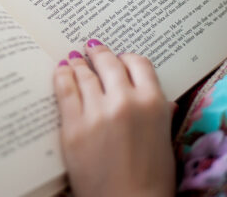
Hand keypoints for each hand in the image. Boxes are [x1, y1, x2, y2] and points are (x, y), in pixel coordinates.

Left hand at [53, 40, 174, 196]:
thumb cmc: (152, 179)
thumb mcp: (164, 140)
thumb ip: (161, 113)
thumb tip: (164, 99)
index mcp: (153, 102)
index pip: (139, 63)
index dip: (127, 58)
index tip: (120, 58)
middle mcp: (125, 101)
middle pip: (109, 63)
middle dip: (99, 53)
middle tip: (92, 48)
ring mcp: (97, 112)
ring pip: (85, 74)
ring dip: (79, 63)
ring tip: (74, 58)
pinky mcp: (74, 126)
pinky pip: (65, 90)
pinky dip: (63, 76)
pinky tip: (62, 71)